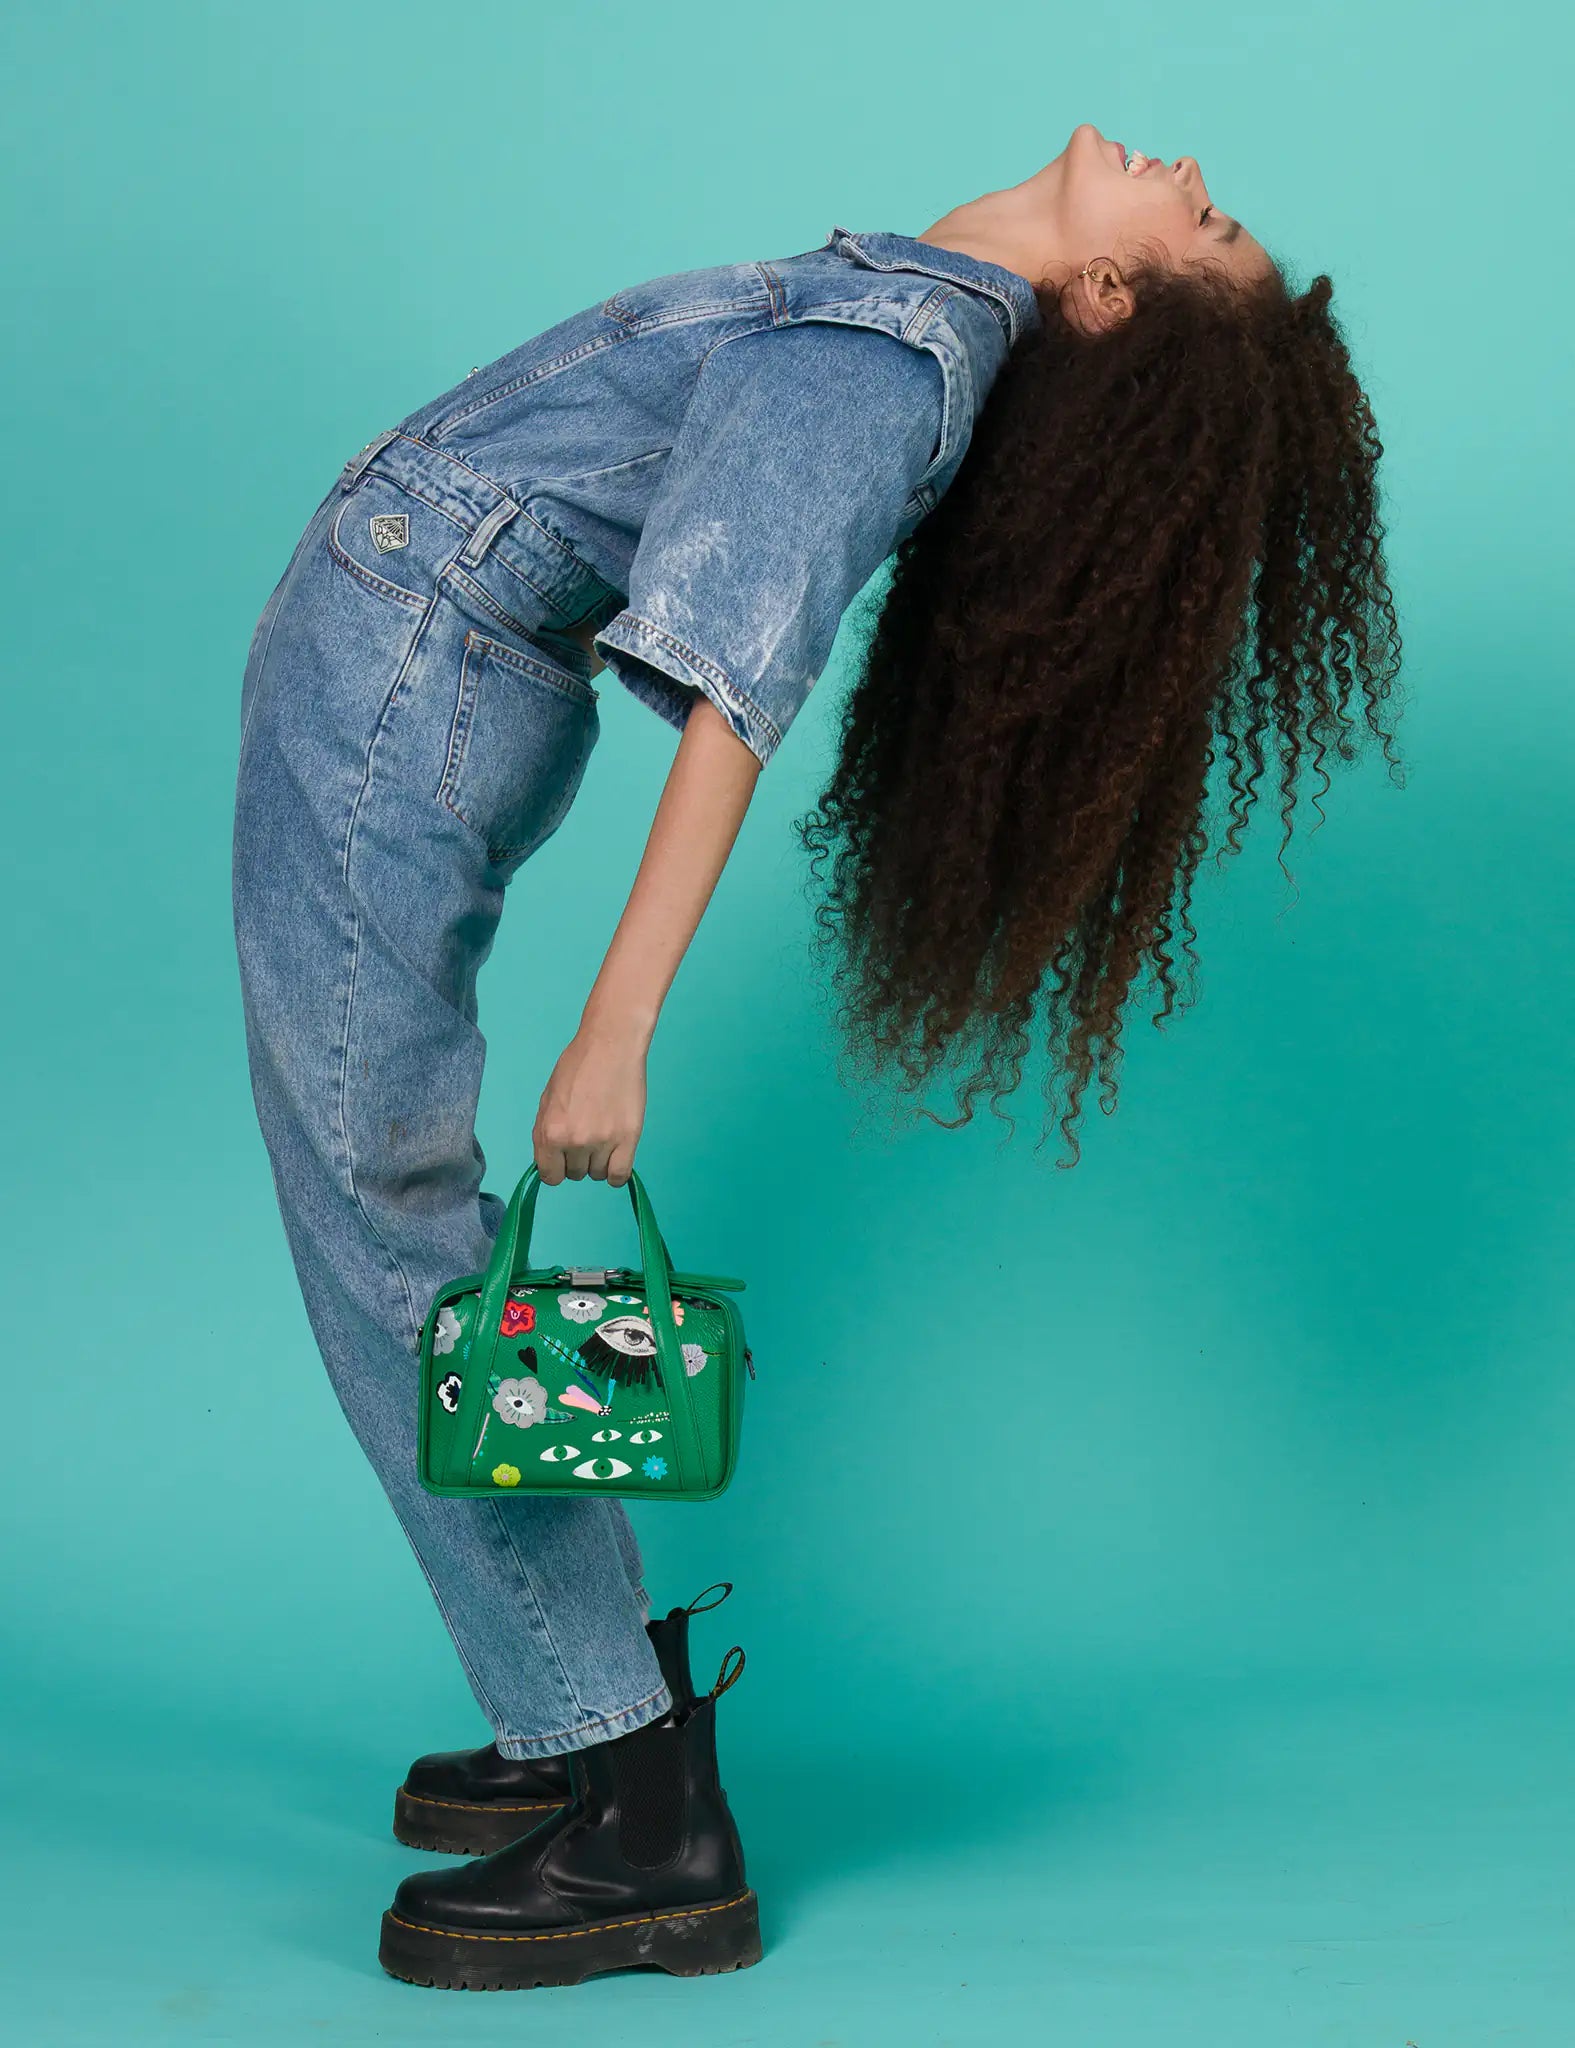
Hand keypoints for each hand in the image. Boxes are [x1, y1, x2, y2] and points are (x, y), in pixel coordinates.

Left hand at [533, 1022, 647, 1186]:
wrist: (610, 1046)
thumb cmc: (577, 1067)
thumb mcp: (547, 1099)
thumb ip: (544, 1134)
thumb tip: (549, 1160)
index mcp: (551, 1133)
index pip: (550, 1176)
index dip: (555, 1168)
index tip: (562, 1159)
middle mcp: (576, 1142)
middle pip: (575, 1174)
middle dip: (577, 1160)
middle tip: (585, 1135)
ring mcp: (604, 1142)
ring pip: (597, 1175)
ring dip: (598, 1162)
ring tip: (602, 1136)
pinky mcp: (629, 1139)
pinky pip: (620, 1175)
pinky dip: (616, 1171)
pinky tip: (616, 1156)